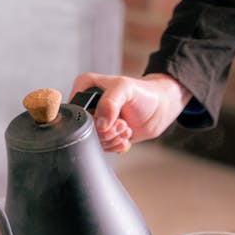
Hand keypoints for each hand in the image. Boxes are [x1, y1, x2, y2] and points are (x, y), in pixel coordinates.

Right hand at [70, 73, 190, 152]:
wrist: (159, 109)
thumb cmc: (144, 93)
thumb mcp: (125, 88)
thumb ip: (110, 102)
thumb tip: (99, 124)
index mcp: (84, 87)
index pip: (76, 111)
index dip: (92, 121)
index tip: (110, 119)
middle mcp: (86, 105)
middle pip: (84, 129)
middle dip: (107, 132)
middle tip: (122, 123)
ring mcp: (94, 121)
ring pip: (93, 141)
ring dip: (113, 139)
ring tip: (125, 128)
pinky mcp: (102, 134)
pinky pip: (101, 148)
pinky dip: (116, 145)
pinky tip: (125, 136)